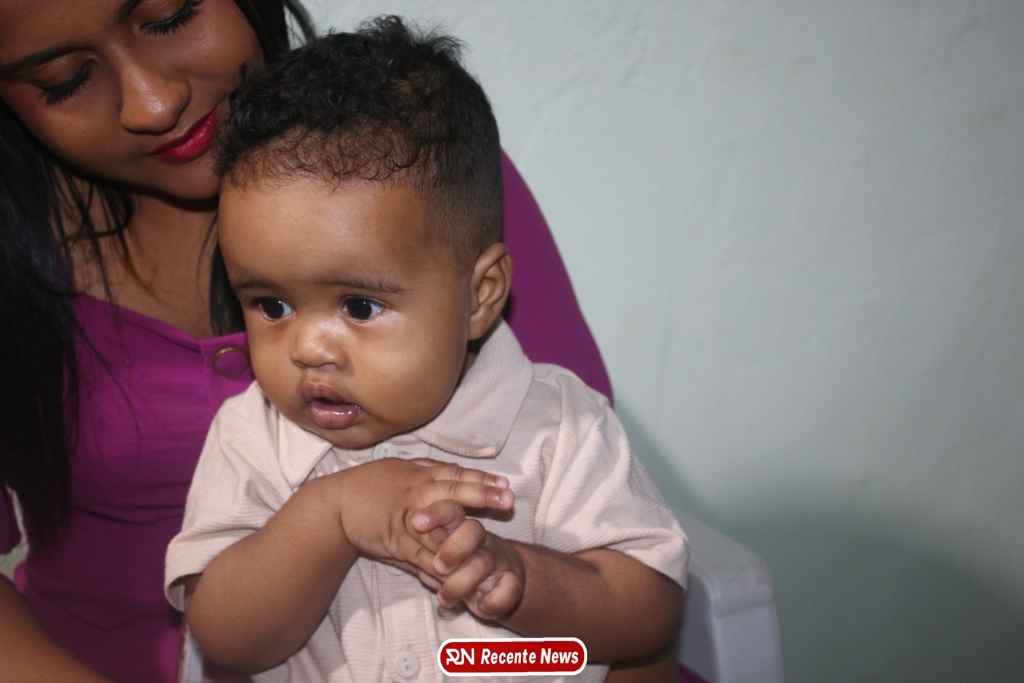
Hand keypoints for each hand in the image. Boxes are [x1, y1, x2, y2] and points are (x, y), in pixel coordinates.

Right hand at [330, 458, 513, 575]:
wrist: (334, 506)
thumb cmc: (368, 485)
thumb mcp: (400, 469)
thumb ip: (428, 469)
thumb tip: (455, 468)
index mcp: (419, 475)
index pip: (456, 474)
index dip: (482, 478)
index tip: (505, 483)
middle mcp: (415, 493)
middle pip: (453, 491)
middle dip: (482, 495)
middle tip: (507, 499)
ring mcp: (405, 517)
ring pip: (438, 524)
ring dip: (464, 531)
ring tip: (486, 539)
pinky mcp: (394, 541)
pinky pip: (419, 553)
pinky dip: (437, 562)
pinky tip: (455, 569)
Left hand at [411, 509, 524, 620]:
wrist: (500, 581)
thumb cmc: (459, 565)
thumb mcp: (439, 554)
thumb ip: (422, 551)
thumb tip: (401, 549)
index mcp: (459, 527)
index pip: (451, 510)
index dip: (435, 514)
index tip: (416, 523)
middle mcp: (480, 540)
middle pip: (472, 530)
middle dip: (453, 548)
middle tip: (437, 566)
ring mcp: (497, 561)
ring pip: (483, 563)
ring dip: (460, 583)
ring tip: (444, 599)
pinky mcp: (511, 583)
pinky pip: (510, 588)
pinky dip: (494, 600)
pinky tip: (481, 606)